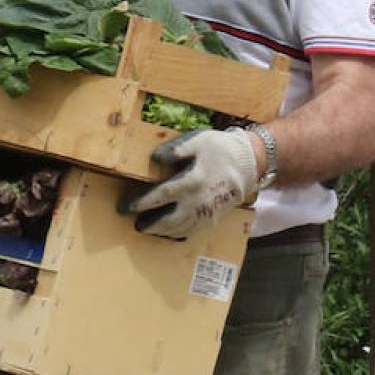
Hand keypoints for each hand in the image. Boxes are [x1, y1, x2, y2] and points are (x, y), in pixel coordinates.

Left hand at [128, 128, 260, 238]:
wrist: (249, 163)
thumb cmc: (221, 149)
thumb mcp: (200, 141)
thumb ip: (177, 149)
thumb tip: (155, 158)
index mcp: (192, 181)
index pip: (160, 196)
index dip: (141, 203)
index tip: (126, 207)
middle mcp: (197, 201)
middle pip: (167, 219)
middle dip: (148, 223)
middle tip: (134, 223)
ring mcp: (206, 213)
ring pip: (178, 229)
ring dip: (160, 230)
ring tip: (147, 228)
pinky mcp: (212, 218)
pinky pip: (191, 231)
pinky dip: (176, 233)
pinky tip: (168, 230)